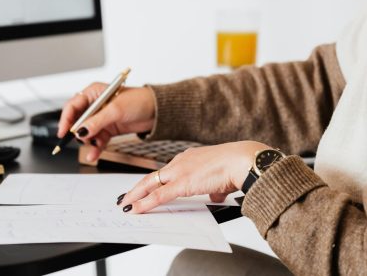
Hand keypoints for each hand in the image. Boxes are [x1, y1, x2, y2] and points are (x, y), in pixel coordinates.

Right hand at [58, 83, 155, 161]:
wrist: (157, 111)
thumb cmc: (139, 101)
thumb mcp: (116, 110)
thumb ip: (96, 121)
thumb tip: (80, 131)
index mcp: (93, 92)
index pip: (73, 106)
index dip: (66, 119)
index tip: (63, 132)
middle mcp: (95, 105)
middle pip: (77, 120)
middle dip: (78, 132)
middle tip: (81, 140)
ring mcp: (101, 118)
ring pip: (87, 132)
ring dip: (88, 142)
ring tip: (92, 148)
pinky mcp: (108, 129)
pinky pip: (97, 139)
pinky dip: (95, 147)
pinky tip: (93, 154)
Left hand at [117, 141, 270, 213]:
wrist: (241, 161)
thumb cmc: (236, 167)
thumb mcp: (221, 179)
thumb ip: (214, 187)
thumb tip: (215, 194)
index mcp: (190, 158)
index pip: (167, 171)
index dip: (154, 180)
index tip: (146, 187)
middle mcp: (181, 161)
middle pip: (153, 176)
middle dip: (138, 187)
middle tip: (126, 196)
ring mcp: (179, 171)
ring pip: (150, 184)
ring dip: (136, 195)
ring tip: (125, 204)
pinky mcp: (181, 183)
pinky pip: (158, 196)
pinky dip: (144, 203)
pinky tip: (135, 209)